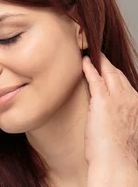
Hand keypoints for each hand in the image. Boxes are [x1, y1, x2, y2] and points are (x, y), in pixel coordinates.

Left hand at [83, 53, 137, 185]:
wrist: (116, 162)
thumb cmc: (117, 153)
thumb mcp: (124, 131)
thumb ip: (120, 118)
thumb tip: (111, 119)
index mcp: (137, 106)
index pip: (125, 85)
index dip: (116, 76)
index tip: (108, 71)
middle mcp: (131, 99)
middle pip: (119, 76)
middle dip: (108, 65)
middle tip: (98, 56)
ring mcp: (118, 99)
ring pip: (109, 73)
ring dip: (100, 62)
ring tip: (91, 55)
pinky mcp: (103, 101)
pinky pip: (96, 78)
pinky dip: (90, 68)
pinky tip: (84, 62)